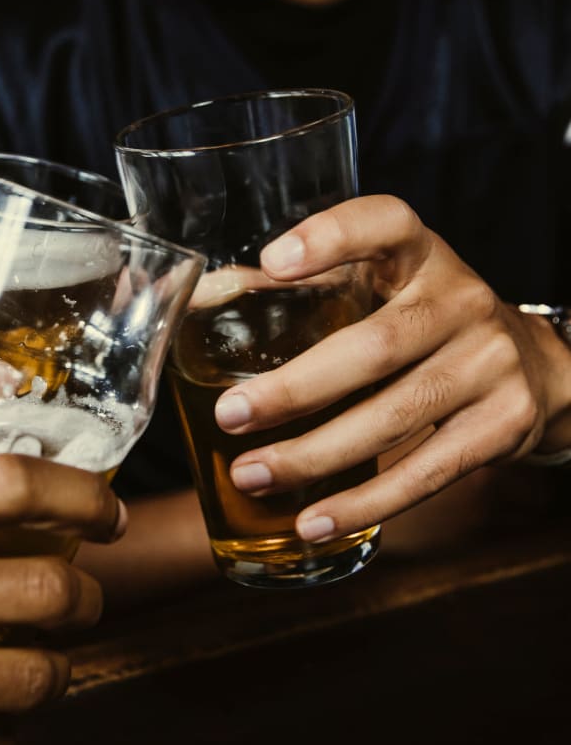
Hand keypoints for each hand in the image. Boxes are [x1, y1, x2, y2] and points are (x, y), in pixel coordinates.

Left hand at [214, 195, 570, 542]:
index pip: (384, 223)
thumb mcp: (380, 283)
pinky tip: (312, 520)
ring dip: (313, 455)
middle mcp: (461, 300)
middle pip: (375, 347)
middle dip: (294, 390)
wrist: (532, 364)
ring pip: (393, 418)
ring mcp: (490, 363)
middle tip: (230, 416)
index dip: (331, 238)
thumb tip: (211, 295)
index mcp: (419, 254)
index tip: (272, 262)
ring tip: (250, 475)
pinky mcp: (504, 424)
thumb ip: (309, 286)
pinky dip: (364, 502)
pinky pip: (426, 472)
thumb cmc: (421, 318)